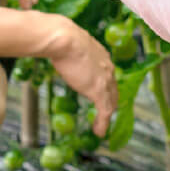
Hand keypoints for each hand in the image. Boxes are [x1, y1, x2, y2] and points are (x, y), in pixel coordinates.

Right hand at [44, 16, 116, 135]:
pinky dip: (103, 123)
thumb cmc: (61, 37)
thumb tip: (55, 47)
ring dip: (106, 116)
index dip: (106, 86)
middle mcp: (108, 68)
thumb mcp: (69, 44)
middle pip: (114, 90)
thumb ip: (69, 50)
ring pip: (111, 102)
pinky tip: (99, 132)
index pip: (108, 74)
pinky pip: (105, 111)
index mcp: (101, 56)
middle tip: (105, 113)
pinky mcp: (99, 91)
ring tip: (101, 127)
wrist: (64, 39)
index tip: (102, 93)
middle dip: (111, 102)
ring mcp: (105, 80)